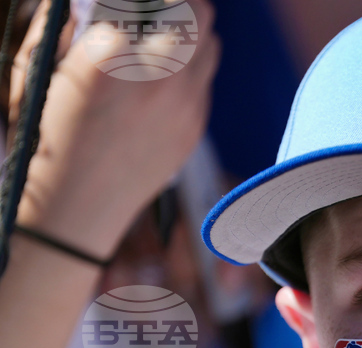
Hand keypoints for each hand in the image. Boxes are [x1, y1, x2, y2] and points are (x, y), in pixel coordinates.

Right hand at [10, 0, 219, 258]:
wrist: (79, 205)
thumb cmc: (47, 134)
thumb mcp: (41, 69)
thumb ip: (65, 22)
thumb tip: (90, 4)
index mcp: (110, 56)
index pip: (139, 0)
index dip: (130, 2)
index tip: (123, 5)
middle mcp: (158, 77)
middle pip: (196, 11)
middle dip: (176, 3)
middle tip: (155, 8)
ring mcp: (185, 105)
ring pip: (211, 42)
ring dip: (190, 31)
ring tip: (160, 38)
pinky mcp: (196, 127)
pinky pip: (205, 81)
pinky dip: (190, 70)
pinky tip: (163, 80)